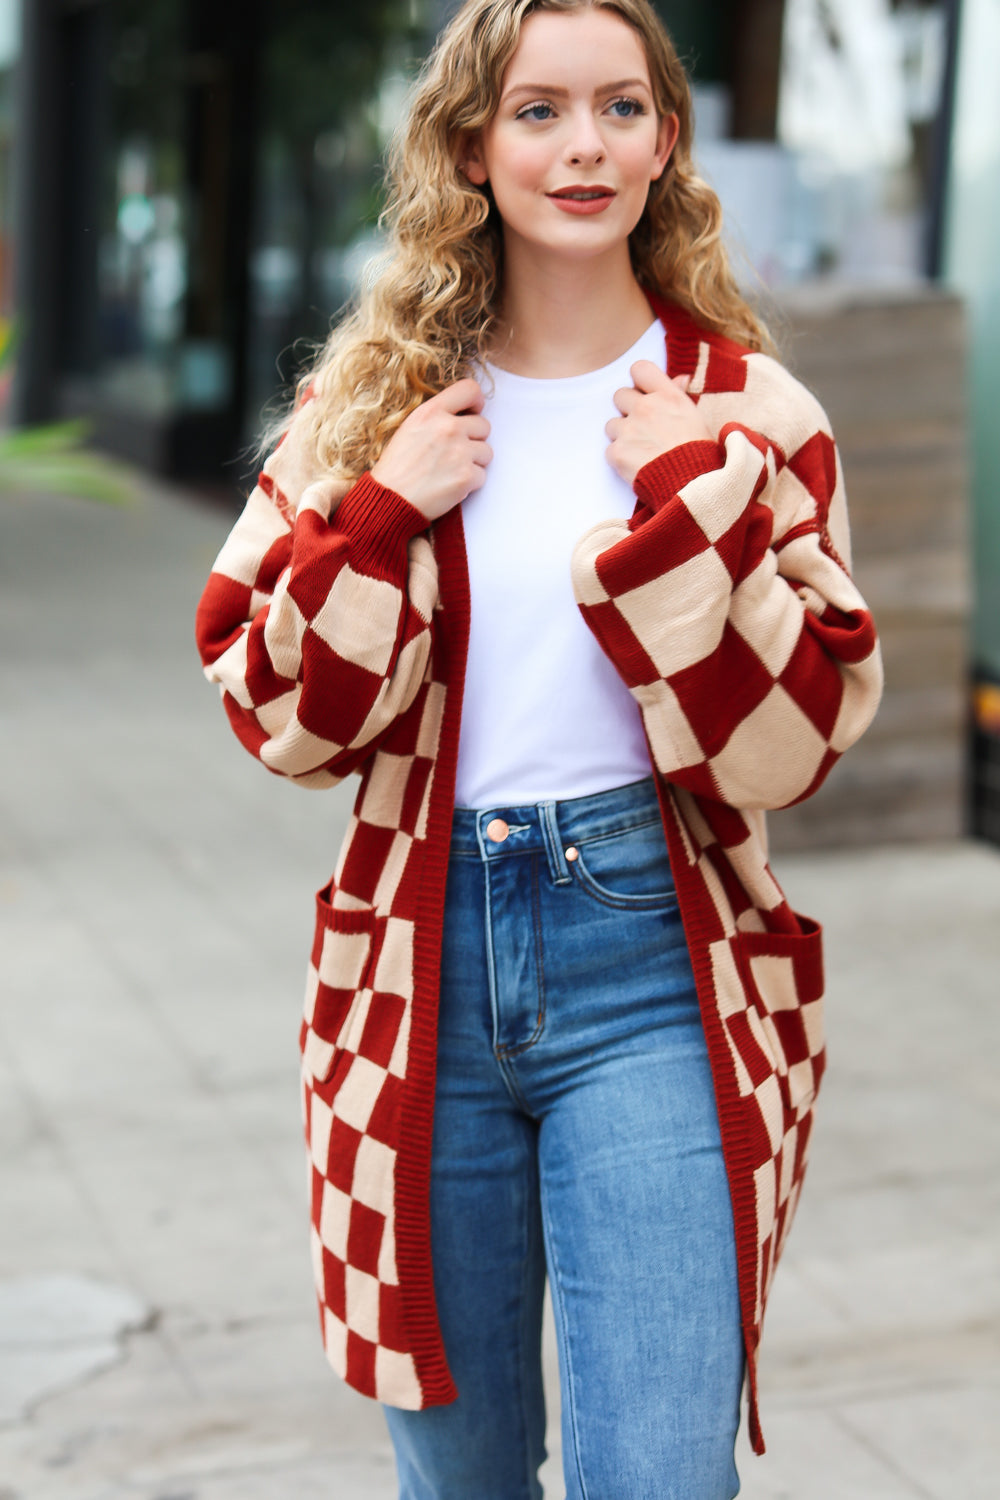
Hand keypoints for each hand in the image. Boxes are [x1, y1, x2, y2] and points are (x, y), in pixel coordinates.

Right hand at [371, 378, 492, 521]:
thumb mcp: (410, 428)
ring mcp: (460, 452)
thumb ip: (437, 417)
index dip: (476, 402)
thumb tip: (465, 414)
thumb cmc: (396, 467)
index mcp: (431, 412)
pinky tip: (450, 485)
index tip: (473, 413)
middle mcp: (448, 427)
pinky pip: (482, 475)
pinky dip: (470, 483)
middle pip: (483, 425)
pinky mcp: (467, 476)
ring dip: (474, 462)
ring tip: (450, 471)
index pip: (470, 389)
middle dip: (473, 440)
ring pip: (486, 452)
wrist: (390, 500)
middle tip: (454, 454)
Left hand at [605, 360, 713, 485]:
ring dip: (622, 435)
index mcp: (668, 396)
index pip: (639, 369)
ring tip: (642, 451)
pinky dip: (620, 458)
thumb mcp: (697, 419)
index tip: (645, 395)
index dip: (639, 382)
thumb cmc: (700, 455)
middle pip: (620, 395)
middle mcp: (646, 407)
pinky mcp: (617, 452)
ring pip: (612, 424)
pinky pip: (610, 449)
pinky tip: (637, 466)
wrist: (693, 487)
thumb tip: (680, 378)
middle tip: (643, 428)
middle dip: (627, 410)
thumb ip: (680, 396)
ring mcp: (629, 429)